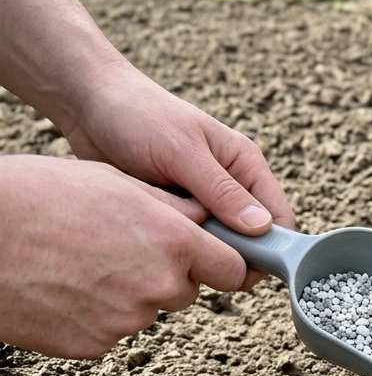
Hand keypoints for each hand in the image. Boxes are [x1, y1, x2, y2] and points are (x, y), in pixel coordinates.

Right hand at [0, 155, 247, 358]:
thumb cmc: (39, 197)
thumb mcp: (116, 183)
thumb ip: (173, 208)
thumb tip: (209, 220)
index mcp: (173, 241)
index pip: (231, 269)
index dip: (222, 262)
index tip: (214, 259)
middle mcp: (159, 285)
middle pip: (184, 290)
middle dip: (164, 274)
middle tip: (117, 248)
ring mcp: (127, 321)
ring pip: (144, 310)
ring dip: (125, 293)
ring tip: (78, 262)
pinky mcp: (94, 346)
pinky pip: (109, 331)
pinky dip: (92, 315)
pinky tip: (62, 287)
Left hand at [63, 60, 294, 287]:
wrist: (88, 104)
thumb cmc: (138, 115)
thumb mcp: (183, 153)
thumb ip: (223, 191)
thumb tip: (262, 228)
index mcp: (245, 164)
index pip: (278, 217)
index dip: (272, 248)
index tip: (247, 271)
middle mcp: (232, 184)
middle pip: (251, 237)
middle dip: (232, 255)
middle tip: (199, 262)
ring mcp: (204, 199)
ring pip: (219, 242)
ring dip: (203, 251)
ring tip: (174, 249)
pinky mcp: (178, 210)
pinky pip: (190, 239)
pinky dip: (180, 246)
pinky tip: (158, 244)